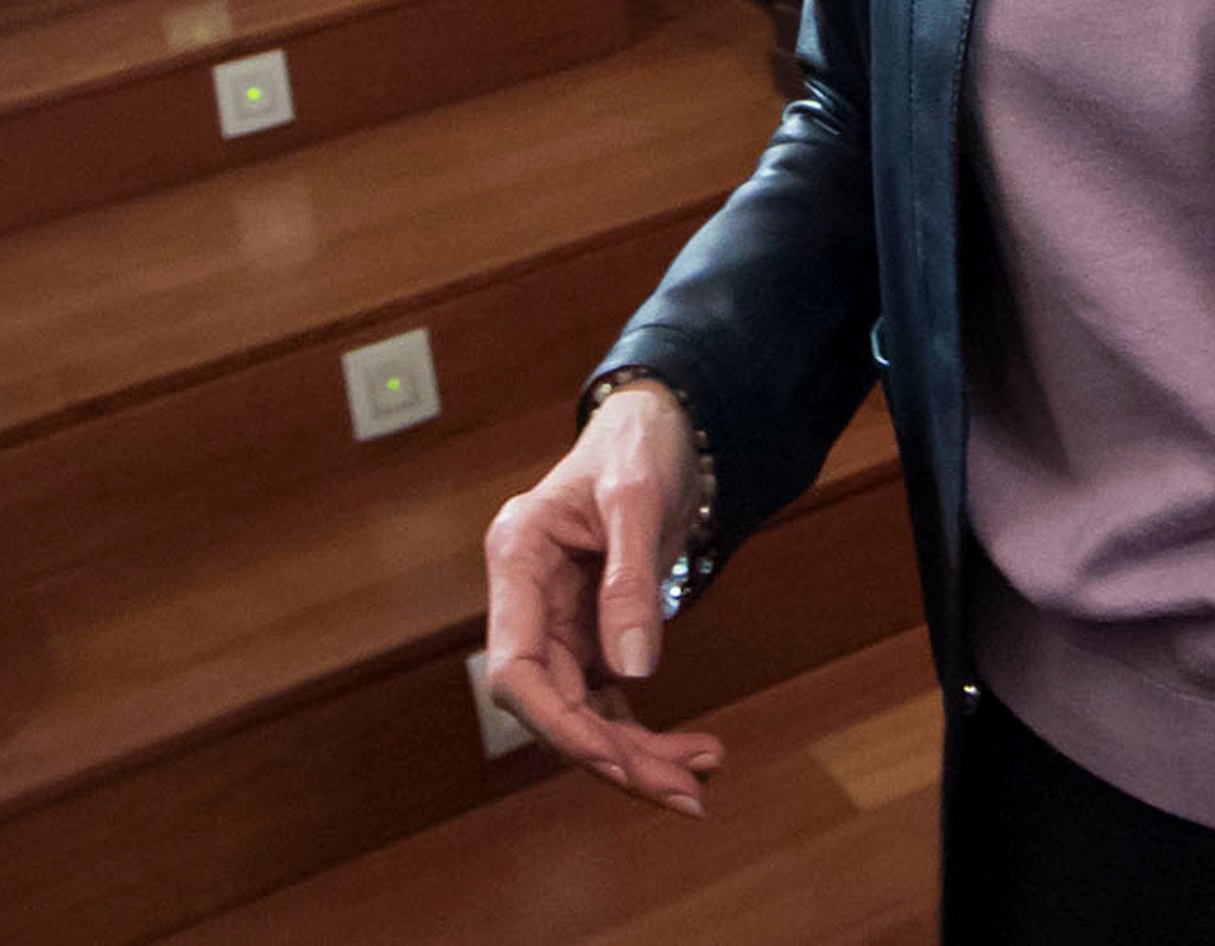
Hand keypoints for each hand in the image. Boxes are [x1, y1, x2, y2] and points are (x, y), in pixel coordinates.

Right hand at [479, 383, 724, 812]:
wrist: (662, 423)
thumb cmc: (638, 444)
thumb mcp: (637, 497)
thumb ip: (630, 580)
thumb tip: (634, 669)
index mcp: (517, 559)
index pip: (515, 669)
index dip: (558, 724)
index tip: (616, 760)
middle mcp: (528, 600)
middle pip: (552, 705)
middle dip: (612, 755)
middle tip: (684, 791)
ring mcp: (556, 621)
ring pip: (582, 712)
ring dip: (635, 754)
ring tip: (699, 780)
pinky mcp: (588, 633)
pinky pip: (607, 699)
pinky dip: (642, 732)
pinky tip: (689, 755)